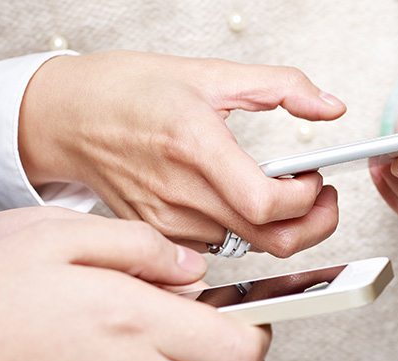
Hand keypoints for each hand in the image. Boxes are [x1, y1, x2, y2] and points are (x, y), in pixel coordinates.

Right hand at [0, 208, 270, 360]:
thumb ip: (139, 247)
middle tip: (212, 330)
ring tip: (175, 342)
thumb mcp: (60, 233)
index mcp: (132, 321)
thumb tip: (191, 268)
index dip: (254, 332)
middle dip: (233, 358)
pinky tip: (140, 353)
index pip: (240, 349)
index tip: (245, 313)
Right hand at [18, 51, 344, 256]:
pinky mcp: (162, 237)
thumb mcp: (212, 73)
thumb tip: (330, 107)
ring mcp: (169, 223)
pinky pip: (223, 249)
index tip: (315, 177)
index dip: (308, 199)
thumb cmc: (130, 92)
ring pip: (251, 249)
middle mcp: (181, 194)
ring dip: (278, 225)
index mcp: (196, 147)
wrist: (67, 117)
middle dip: (314, 223)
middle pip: (272, 241)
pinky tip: (243, 202)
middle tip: (320, 196)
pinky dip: (246, 232)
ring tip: (277, 189)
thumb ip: (283, 86)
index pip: (268, 204)